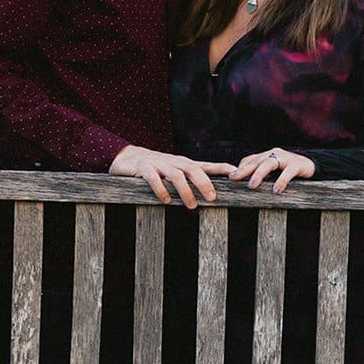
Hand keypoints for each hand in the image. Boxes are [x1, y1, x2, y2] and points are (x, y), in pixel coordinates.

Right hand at [110, 145, 234, 209]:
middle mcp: (174, 163)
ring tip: (191, 206)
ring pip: (176, 175)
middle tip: (212, 198)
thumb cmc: (157, 168)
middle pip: (193, 169)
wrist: (128, 157)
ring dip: (185, 190)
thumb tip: (213, 192)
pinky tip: (166, 200)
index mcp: (184, 164)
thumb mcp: (176, 171)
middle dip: (204, 183)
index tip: (236, 174)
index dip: (221, 168)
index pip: (206, 165)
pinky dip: (161, 189)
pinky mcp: (144, 168)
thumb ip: (191, 179)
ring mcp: (159, 164)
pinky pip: (153, 178)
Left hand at [230, 147, 315, 192]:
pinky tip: (276, 190)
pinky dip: (281, 181)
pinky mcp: (297, 165)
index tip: (230, 177)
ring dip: (259, 174)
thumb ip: (258, 171)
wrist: (310, 165)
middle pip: (256, 161)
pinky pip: (288, 172)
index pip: (250, 161)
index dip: (240, 168)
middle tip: (234, 179)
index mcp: (266, 156)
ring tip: (252, 185)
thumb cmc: (287, 169)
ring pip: (269, 163)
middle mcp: (274, 154)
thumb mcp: (271, 170)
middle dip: (244, 170)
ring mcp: (285, 158)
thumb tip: (240, 180)